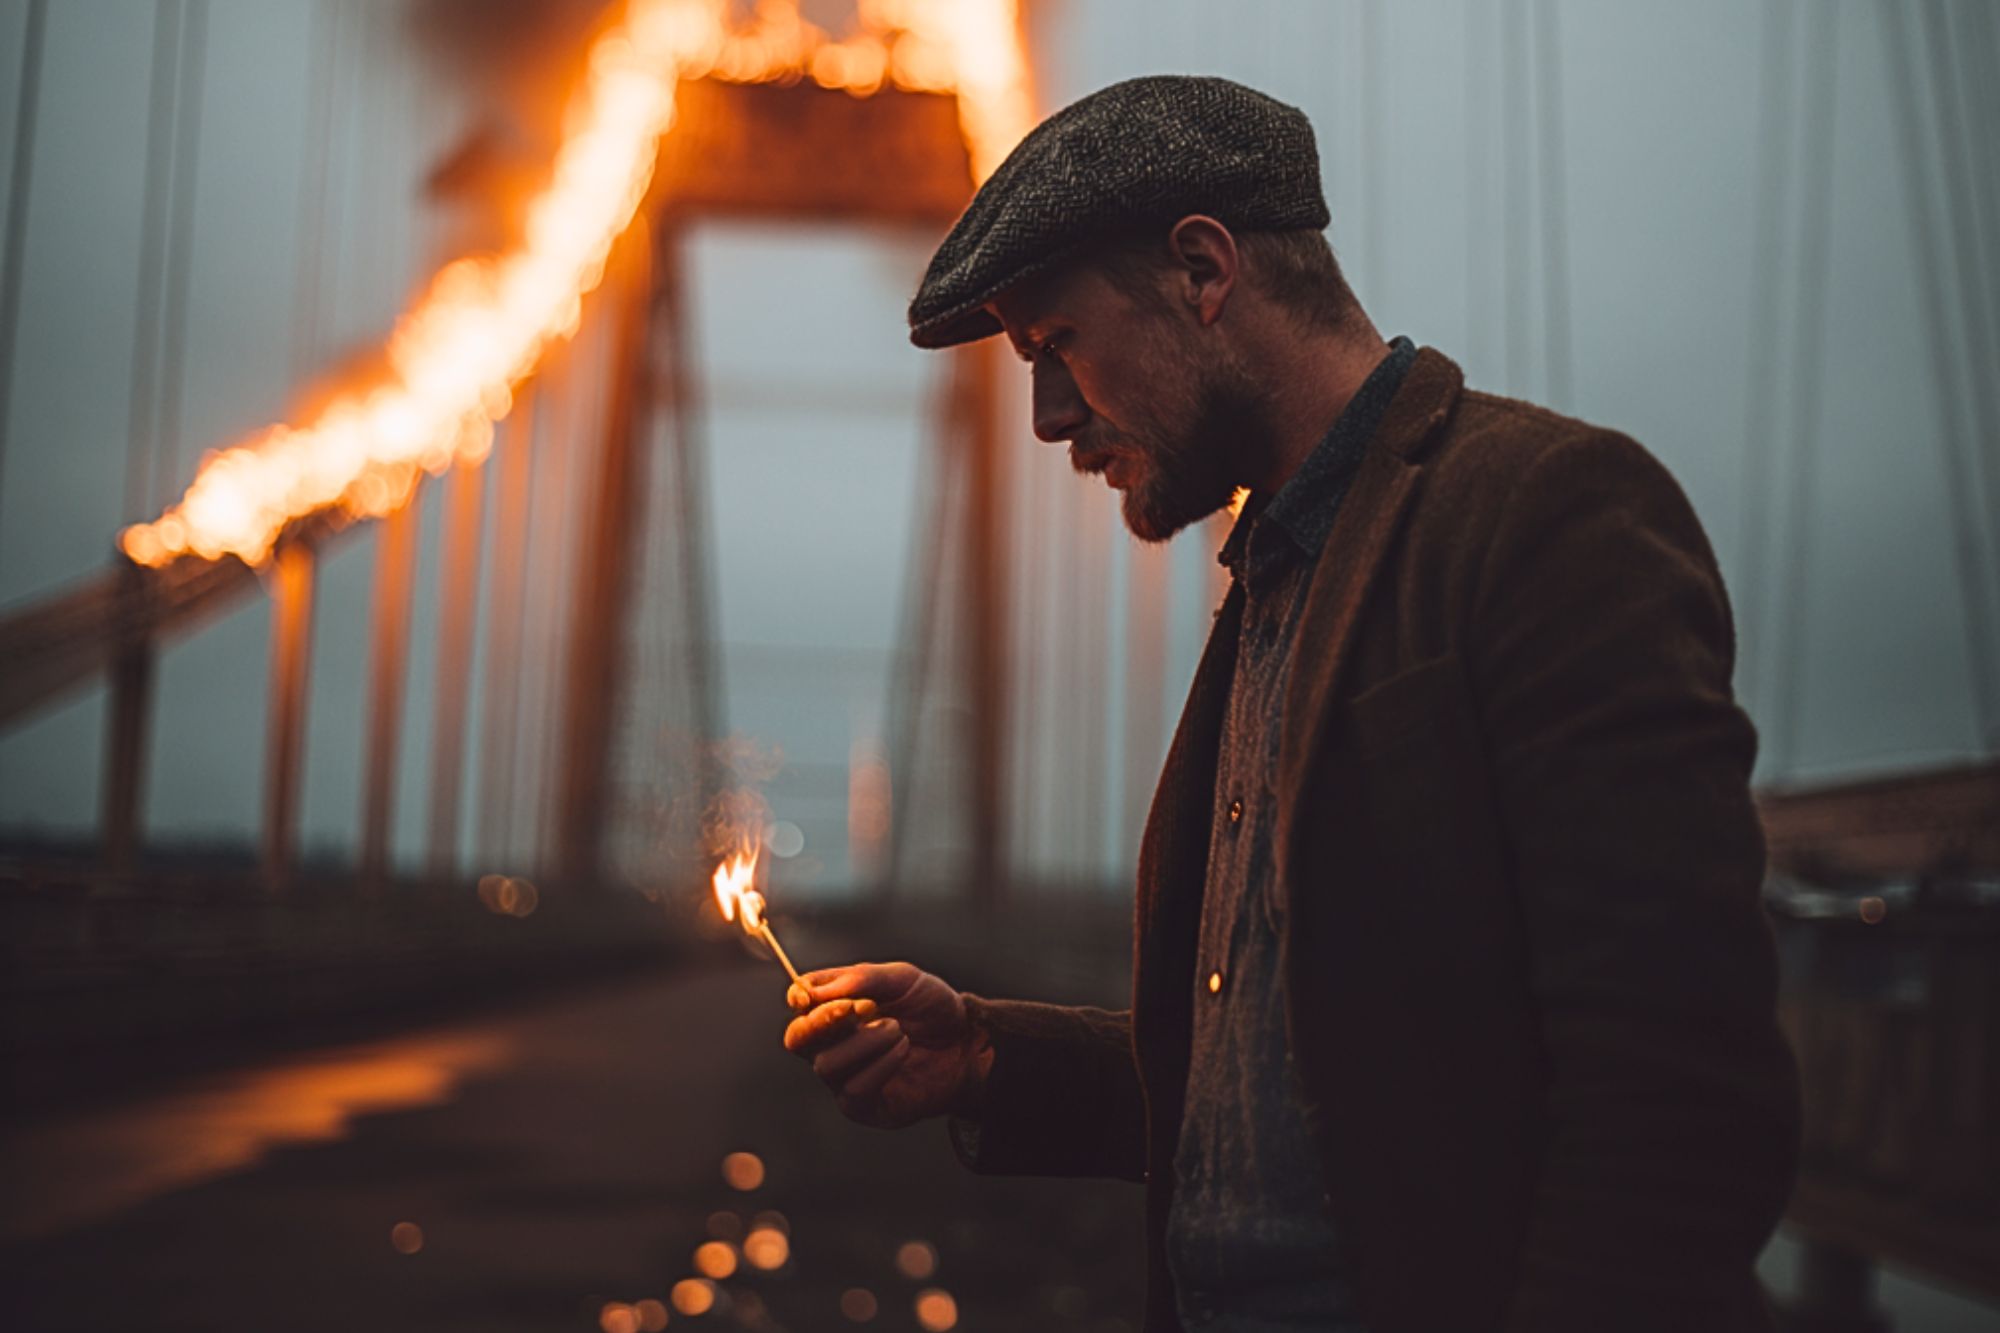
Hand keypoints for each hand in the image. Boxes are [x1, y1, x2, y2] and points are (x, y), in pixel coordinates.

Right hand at [782, 961, 989, 1128]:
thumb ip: (860, 978)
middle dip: (819, 1023)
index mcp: (836, 1009)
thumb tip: (812, 988)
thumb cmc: (932, 1010)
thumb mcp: (902, 979)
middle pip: (797, 1040)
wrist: (967, 1042)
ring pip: (827, 1065)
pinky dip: (880, 1066)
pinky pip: (853, 1090)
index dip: (800, 997)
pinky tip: (902, 1051)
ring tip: (897, 1030)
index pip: (799, 1004)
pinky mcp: (863, 1106)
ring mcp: (845, 1077)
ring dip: (864, 1042)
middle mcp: (833, 1043)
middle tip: (852, 1009)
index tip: (810, 993)